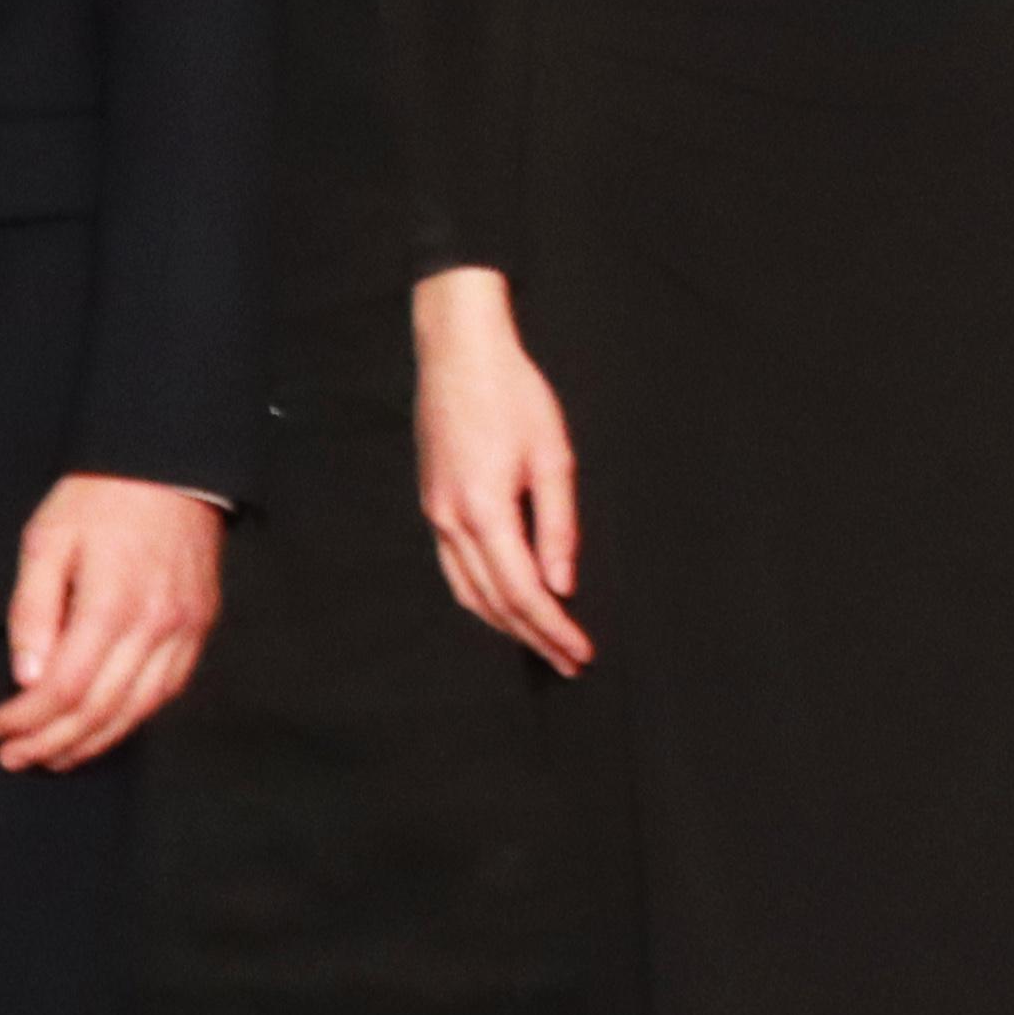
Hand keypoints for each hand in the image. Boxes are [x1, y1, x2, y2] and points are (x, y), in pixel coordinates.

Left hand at [0, 477, 224, 768]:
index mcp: (111, 604)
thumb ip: (33, 610)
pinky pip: (169, 690)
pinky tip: (105, 727)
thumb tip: (27, 676)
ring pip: (139, 710)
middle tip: (14, 757)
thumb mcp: (46, 541)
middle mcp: (155, 626)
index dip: (27, 718)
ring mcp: (184, 630)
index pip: (66, 687)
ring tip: (55, 757)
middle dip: (52, 742)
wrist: (171, 469)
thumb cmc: (99, 500)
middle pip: (101, 710)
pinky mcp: (200, 627)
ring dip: (92, 742)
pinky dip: (133, 719)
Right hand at [411, 266, 589, 675]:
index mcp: (482, 511)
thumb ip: (558, 526)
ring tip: (541, 642)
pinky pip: (453, 567)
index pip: (522, 592)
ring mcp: (435, 514)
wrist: (458, 352)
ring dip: (504, 623)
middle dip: (532, 637)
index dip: (553, 628)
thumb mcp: (552, 456)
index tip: (581, 652)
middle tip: (569, 661)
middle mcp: (450, 521)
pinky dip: (481, 595)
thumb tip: (563, 585)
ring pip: (466, 590)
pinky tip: (504, 603)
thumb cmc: (513, 395)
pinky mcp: (433, 503)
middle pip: (492, 601)